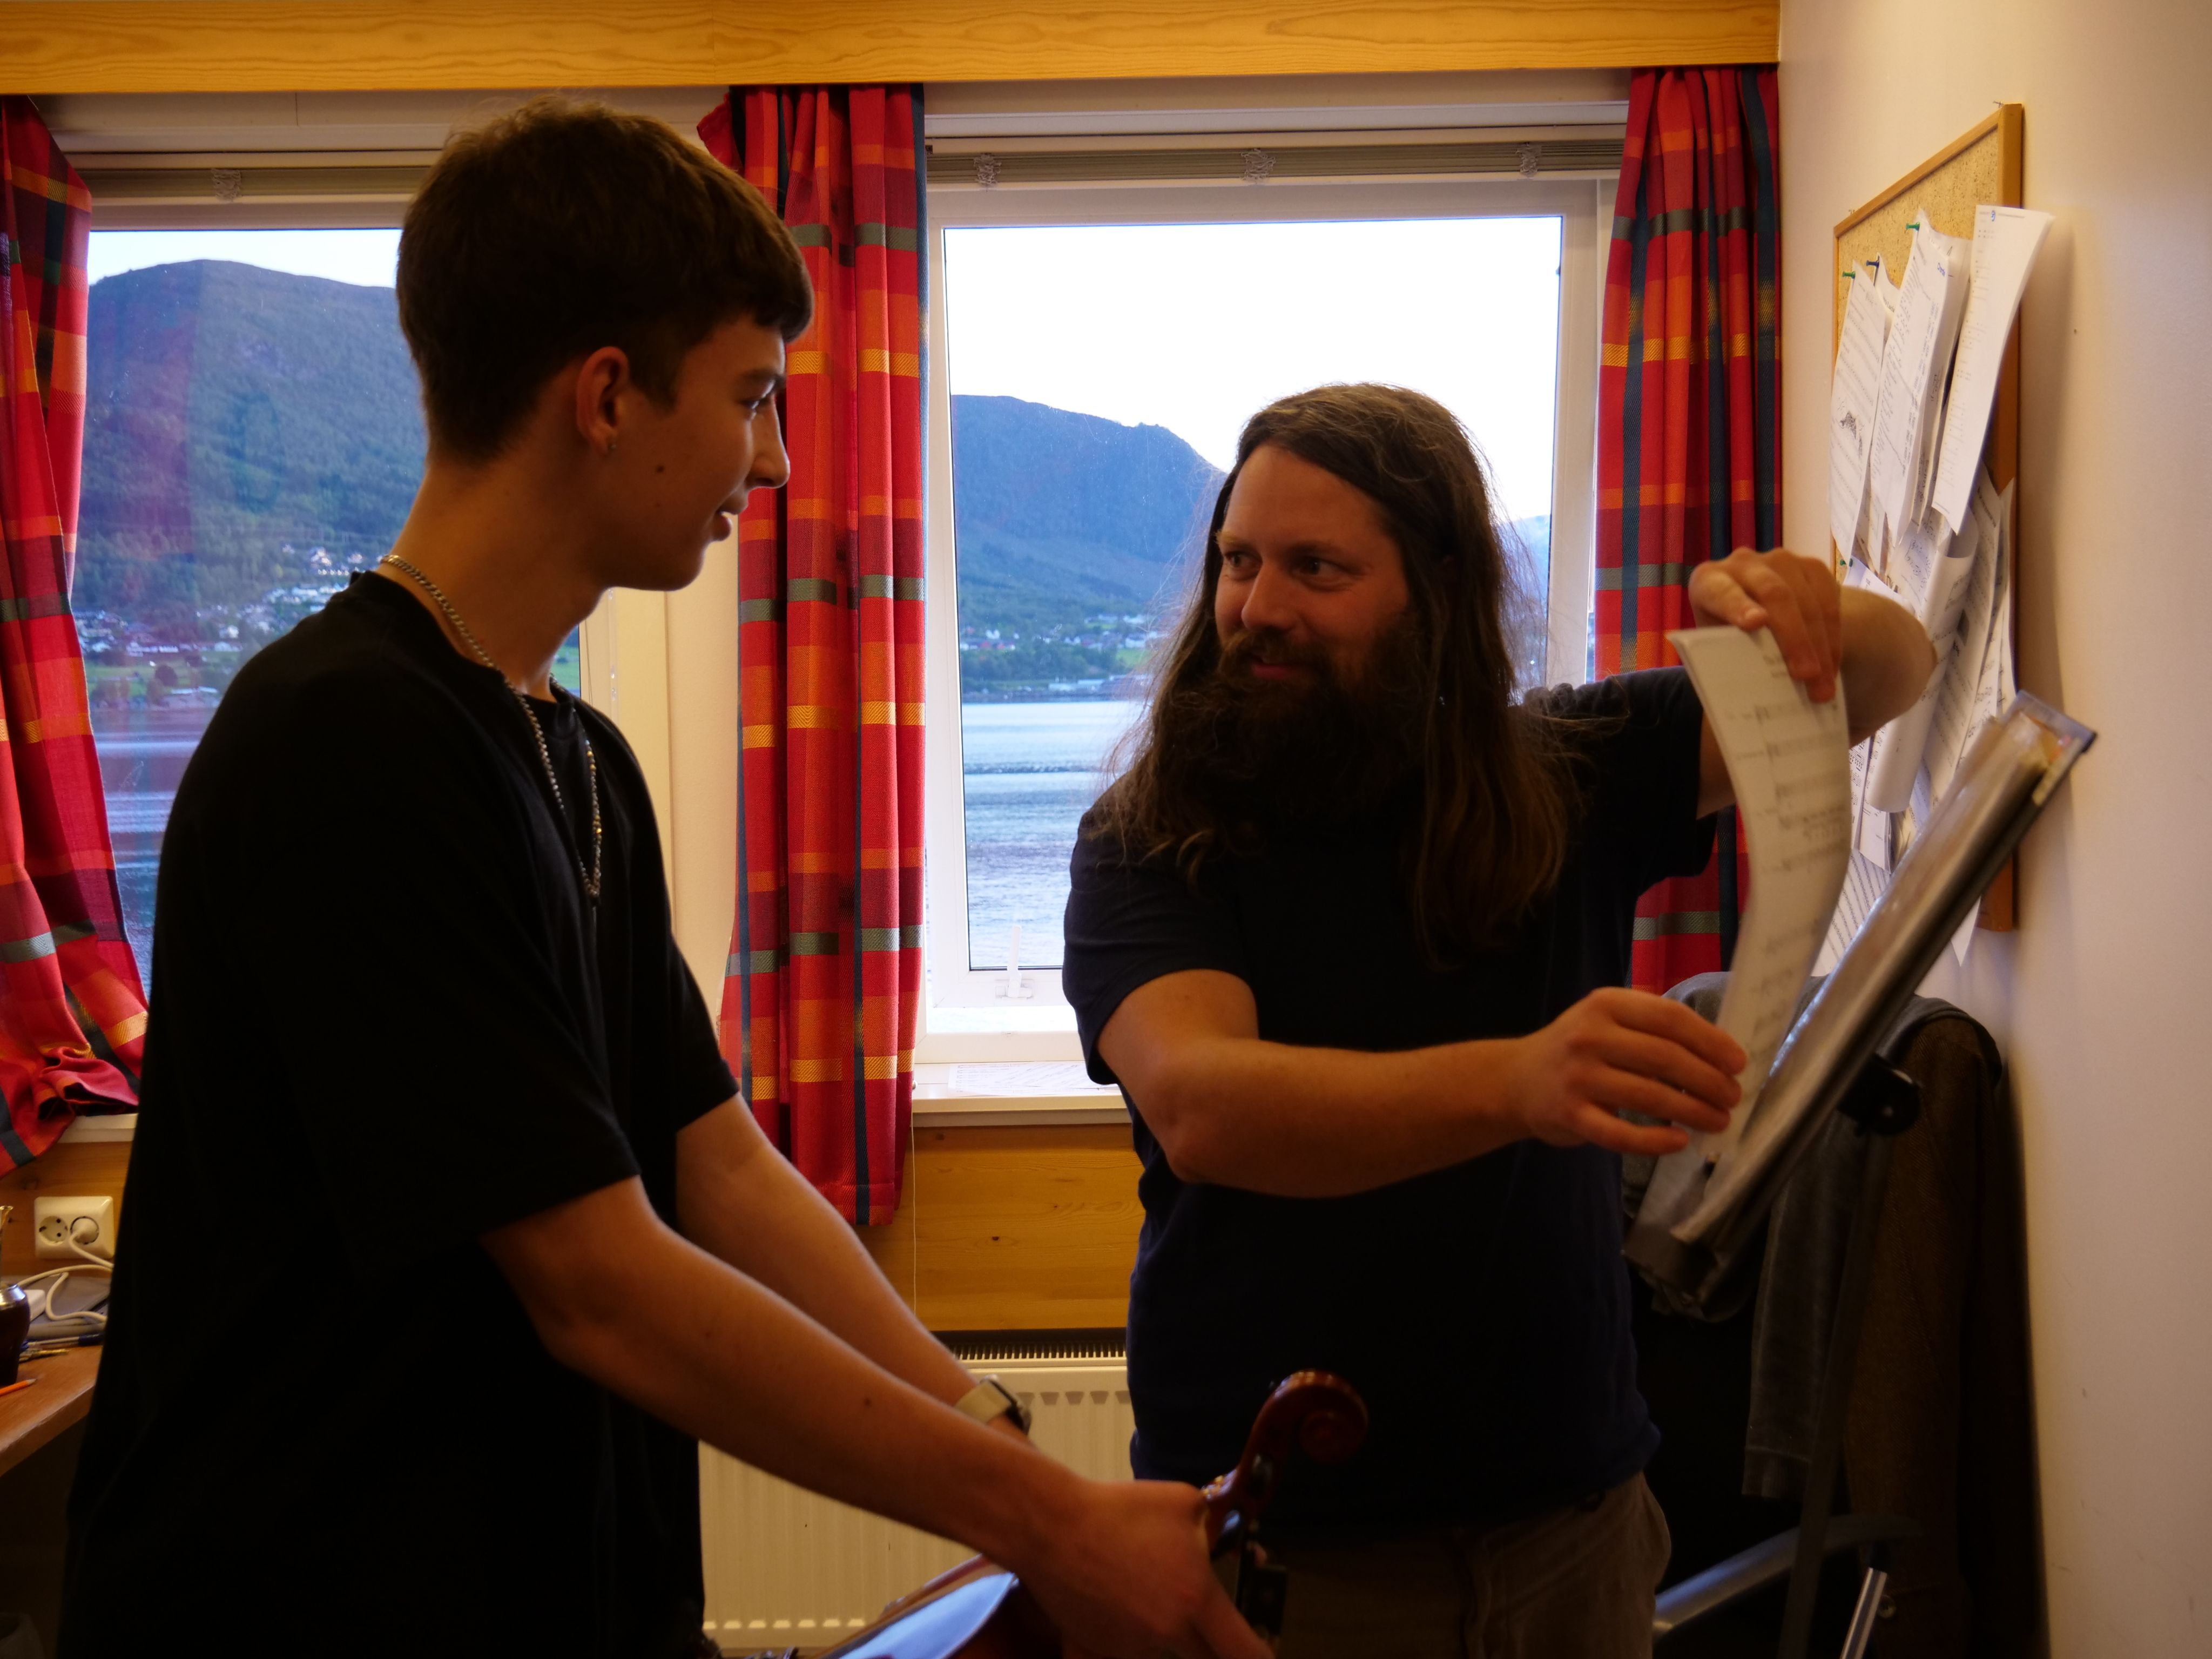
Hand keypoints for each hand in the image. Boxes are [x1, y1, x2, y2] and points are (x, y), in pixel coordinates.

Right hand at [1017, 1476, 1270, 1658]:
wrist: (1051, 1525)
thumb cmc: (1120, 1510)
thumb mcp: (1184, 1503)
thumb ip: (1215, 1527)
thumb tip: (1231, 1540)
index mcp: (1195, 1601)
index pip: (1246, 1652)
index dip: (1263, 1656)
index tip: (1267, 1652)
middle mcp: (1167, 1634)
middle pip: (1208, 1658)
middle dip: (1216, 1644)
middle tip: (1208, 1618)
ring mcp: (1129, 1648)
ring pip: (1165, 1652)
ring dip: (1168, 1634)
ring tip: (1147, 1591)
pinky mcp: (1095, 1651)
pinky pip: (1122, 1651)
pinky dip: (1126, 1636)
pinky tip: (1116, 1607)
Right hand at [1504, 988, 1747, 1156]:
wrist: (1516, 1079)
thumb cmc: (1576, 1047)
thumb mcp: (1605, 1017)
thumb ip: (1650, 1023)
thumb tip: (1718, 1052)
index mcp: (1606, 1004)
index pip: (1670, 1018)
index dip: (1710, 1041)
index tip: (1738, 1063)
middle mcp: (1590, 1036)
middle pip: (1665, 1058)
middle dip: (1709, 1081)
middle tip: (1733, 1097)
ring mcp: (1578, 1077)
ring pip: (1649, 1097)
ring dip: (1692, 1111)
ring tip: (1718, 1121)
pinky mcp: (1570, 1115)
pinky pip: (1621, 1134)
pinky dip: (1655, 1141)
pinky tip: (1679, 1142)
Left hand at [1689, 547, 1843, 701]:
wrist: (1751, 611)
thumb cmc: (1727, 637)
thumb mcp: (1717, 647)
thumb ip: (1727, 658)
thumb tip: (1749, 703)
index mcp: (1708, 582)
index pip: (1722, 592)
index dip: (1738, 606)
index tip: (1754, 624)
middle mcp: (1743, 563)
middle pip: (1774, 595)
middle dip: (1794, 638)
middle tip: (1806, 676)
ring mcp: (1780, 560)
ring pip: (1807, 599)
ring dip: (1820, 645)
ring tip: (1823, 684)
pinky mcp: (1811, 566)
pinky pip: (1829, 599)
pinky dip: (1832, 636)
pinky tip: (1832, 666)